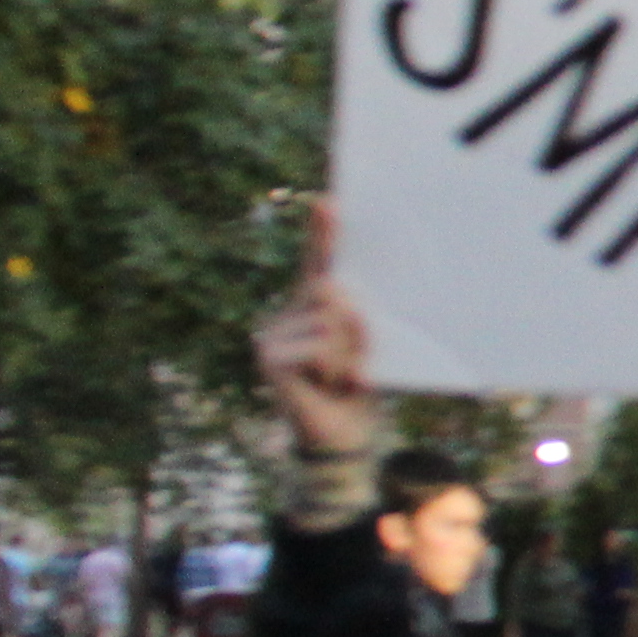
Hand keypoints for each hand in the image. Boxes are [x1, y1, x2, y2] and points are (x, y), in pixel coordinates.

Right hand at [250, 201, 378, 458]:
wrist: (344, 435)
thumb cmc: (360, 385)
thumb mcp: (368, 344)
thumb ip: (357, 316)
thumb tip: (339, 291)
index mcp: (314, 306)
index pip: (319, 264)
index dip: (323, 233)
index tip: (329, 201)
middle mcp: (288, 313)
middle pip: (331, 290)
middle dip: (358, 325)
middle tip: (358, 363)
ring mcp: (272, 333)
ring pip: (330, 318)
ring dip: (351, 351)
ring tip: (343, 377)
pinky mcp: (269, 355)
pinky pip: (319, 344)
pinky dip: (336, 366)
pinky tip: (328, 385)